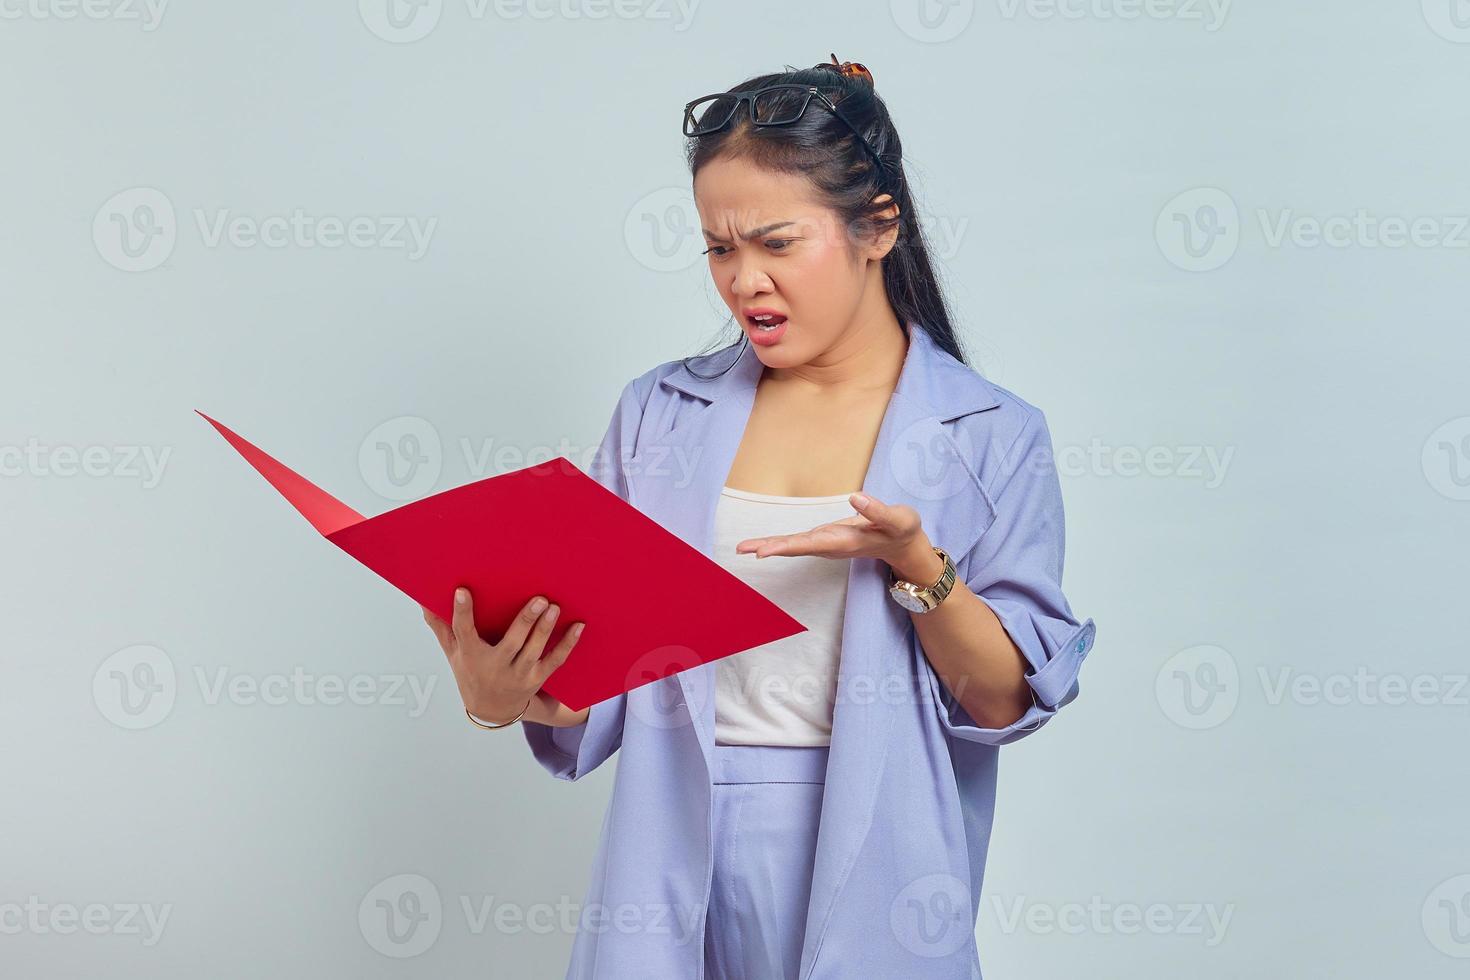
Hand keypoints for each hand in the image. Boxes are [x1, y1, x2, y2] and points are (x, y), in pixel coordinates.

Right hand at [422, 588, 584, 724]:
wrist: (492, 710)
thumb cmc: (471, 672)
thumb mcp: (453, 653)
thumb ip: (442, 628)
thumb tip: (423, 603)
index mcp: (472, 656)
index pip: (464, 632)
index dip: (463, 612)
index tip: (463, 591)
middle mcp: (496, 666)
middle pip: (511, 643)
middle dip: (525, 621)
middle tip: (539, 599)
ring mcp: (518, 674)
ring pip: (534, 650)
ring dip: (546, 629)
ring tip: (554, 607)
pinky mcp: (537, 677)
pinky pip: (555, 661)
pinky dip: (568, 644)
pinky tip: (578, 626)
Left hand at [734, 492, 932, 575]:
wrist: (904, 544)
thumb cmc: (902, 530)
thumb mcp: (899, 519)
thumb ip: (878, 511)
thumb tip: (854, 496)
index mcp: (845, 542)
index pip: (810, 544)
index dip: (786, 546)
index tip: (765, 552)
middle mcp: (831, 545)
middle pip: (795, 547)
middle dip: (769, 547)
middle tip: (742, 549)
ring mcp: (827, 542)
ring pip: (794, 545)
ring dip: (769, 545)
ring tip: (743, 547)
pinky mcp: (826, 536)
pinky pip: (798, 540)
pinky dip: (779, 542)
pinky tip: (763, 544)